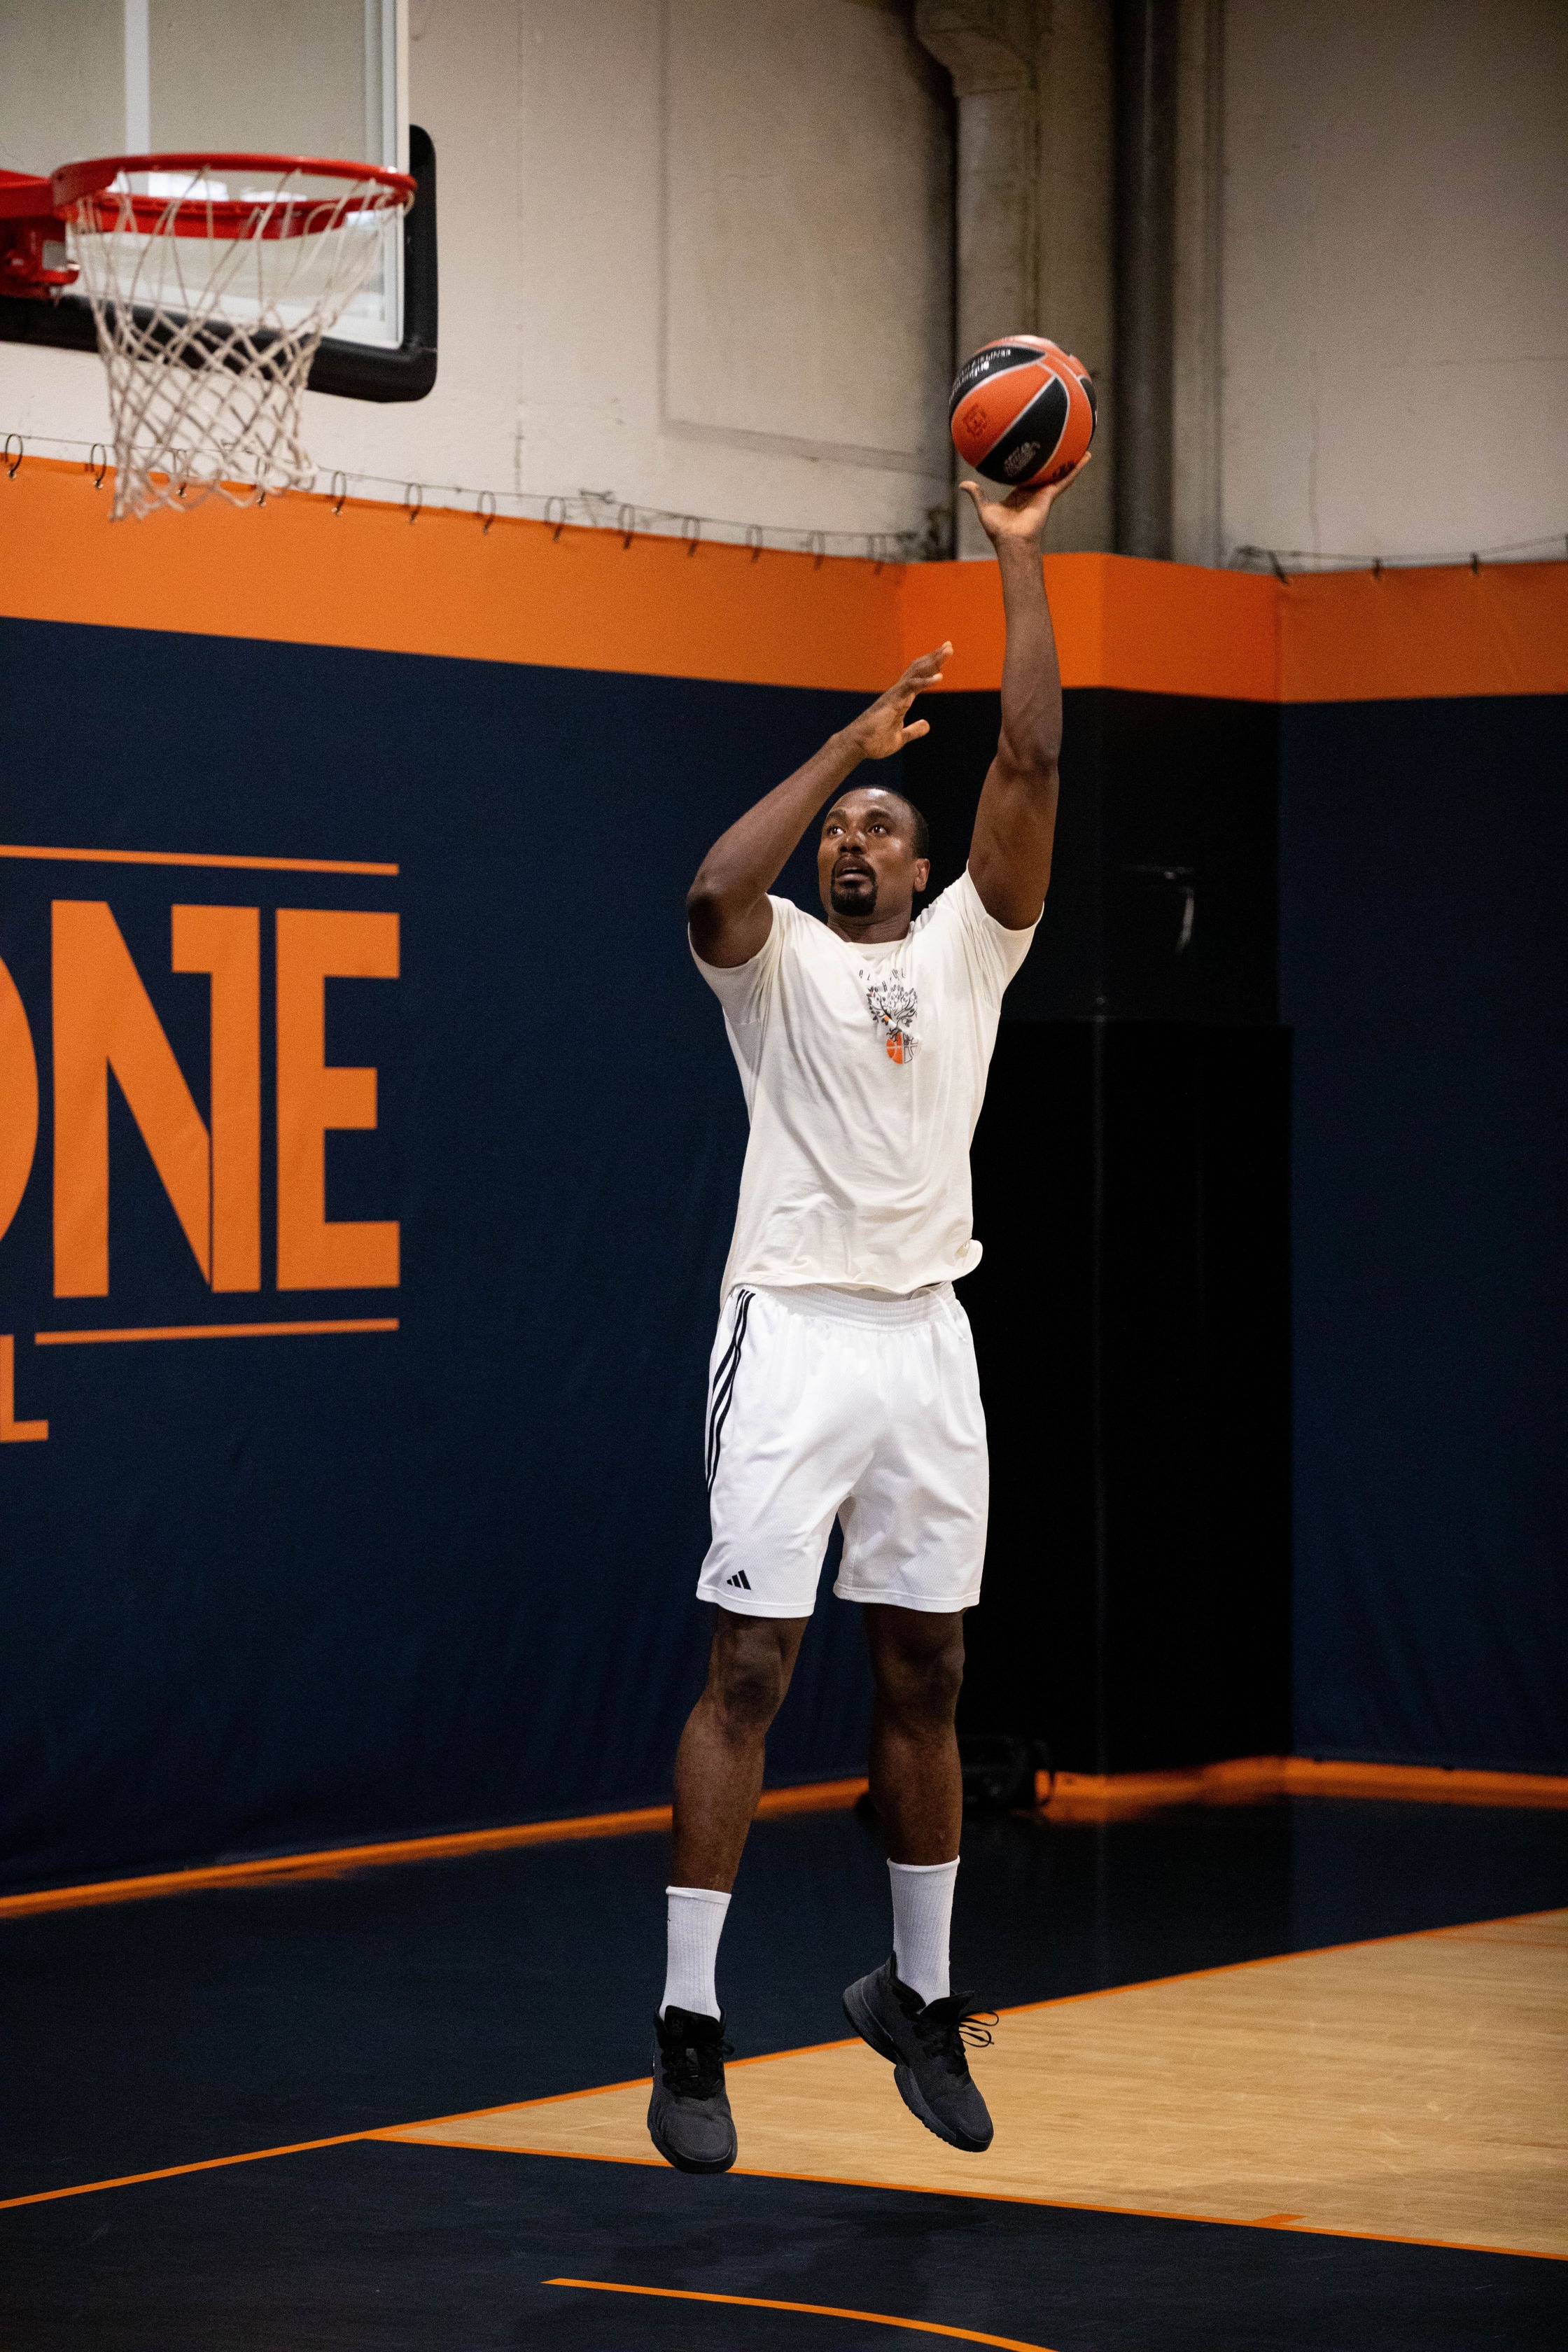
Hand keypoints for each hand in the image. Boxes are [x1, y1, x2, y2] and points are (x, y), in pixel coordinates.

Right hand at [843, 643, 949, 760]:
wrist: (858, 745)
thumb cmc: (874, 741)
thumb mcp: (900, 737)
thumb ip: (914, 730)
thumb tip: (927, 725)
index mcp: (901, 699)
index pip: (919, 678)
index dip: (932, 667)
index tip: (944, 656)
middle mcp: (898, 692)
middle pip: (919, 669)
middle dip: (934, 657)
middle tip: (949, 646)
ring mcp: (895, 694)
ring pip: (916, 672)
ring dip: (933, 662)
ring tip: (948, 651)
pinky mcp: (893, 700)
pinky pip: (911, 686)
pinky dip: (926, 681)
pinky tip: (940, 677)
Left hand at [959, 452, 1090, 547]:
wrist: (1011, 540)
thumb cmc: (998, 529)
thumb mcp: (984, 507)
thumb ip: (977, 494)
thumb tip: (963, 484)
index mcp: (1020, 494)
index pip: (1027, 476)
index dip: (1031, 465)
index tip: (1034, 453)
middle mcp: (1034, 492)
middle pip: (1046, 472)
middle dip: (1054, 460)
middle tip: (1060, 444)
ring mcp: (1044, 493)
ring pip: (1059, 472)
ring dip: (1071, 461)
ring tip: (1081, 446)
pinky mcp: (1050, 495)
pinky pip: (1065, 479)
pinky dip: (1076, 468)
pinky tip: (1084, 457)